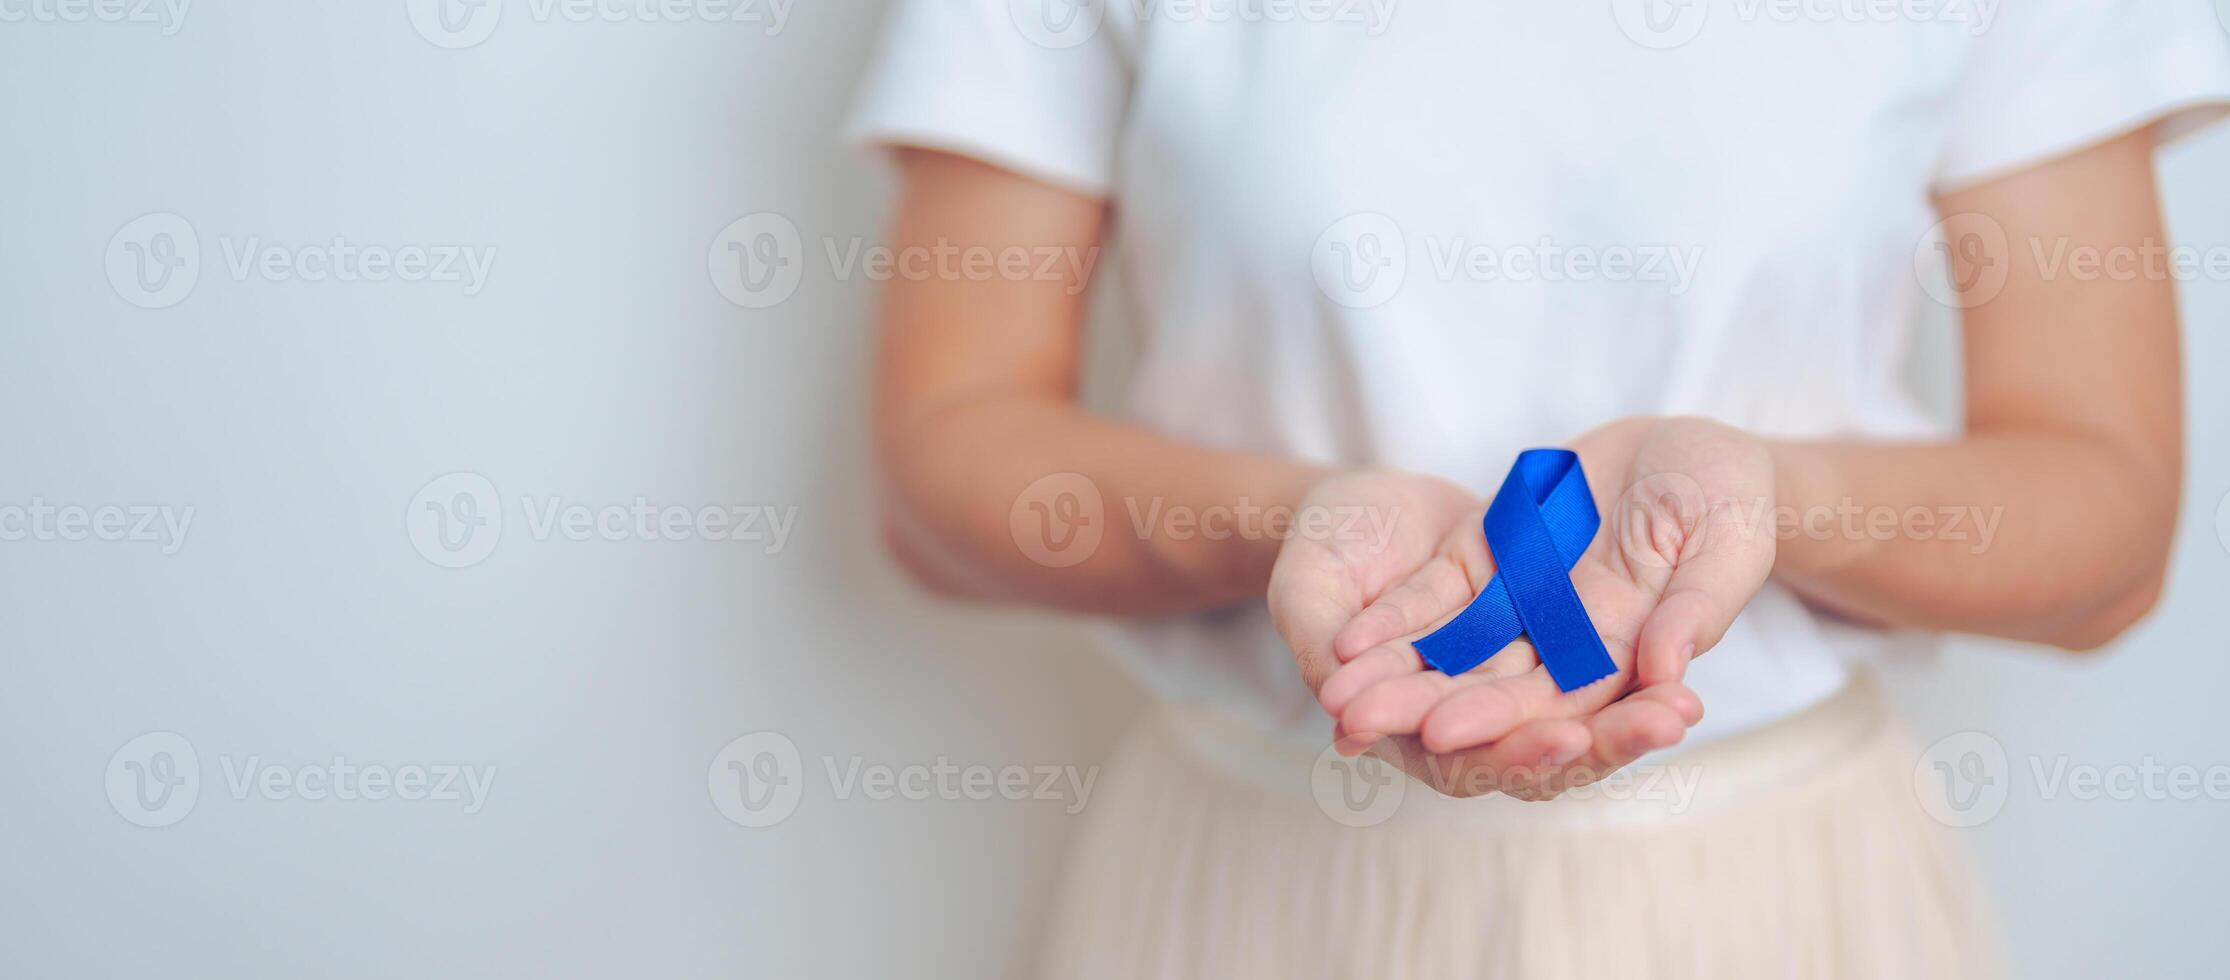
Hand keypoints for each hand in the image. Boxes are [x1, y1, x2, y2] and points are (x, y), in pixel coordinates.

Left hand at [1315, 417, 1776, 799]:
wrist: (1691, 449)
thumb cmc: (1727, 500)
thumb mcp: (1727, 543)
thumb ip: (1697, 606)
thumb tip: (1667, 669)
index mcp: (1624, 651)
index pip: (1559, 703)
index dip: (1501, 720)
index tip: (1445, 734)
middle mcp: (1562, 642)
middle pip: (1489, 690)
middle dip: (1424, 709)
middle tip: (1360, 725)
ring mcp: (1520, 604)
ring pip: (1449, 655)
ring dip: (1394, 677)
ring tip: (1336, 697)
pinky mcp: (1489, 562)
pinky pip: (1435, 602)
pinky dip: (1394, 622)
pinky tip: (1346, 640)